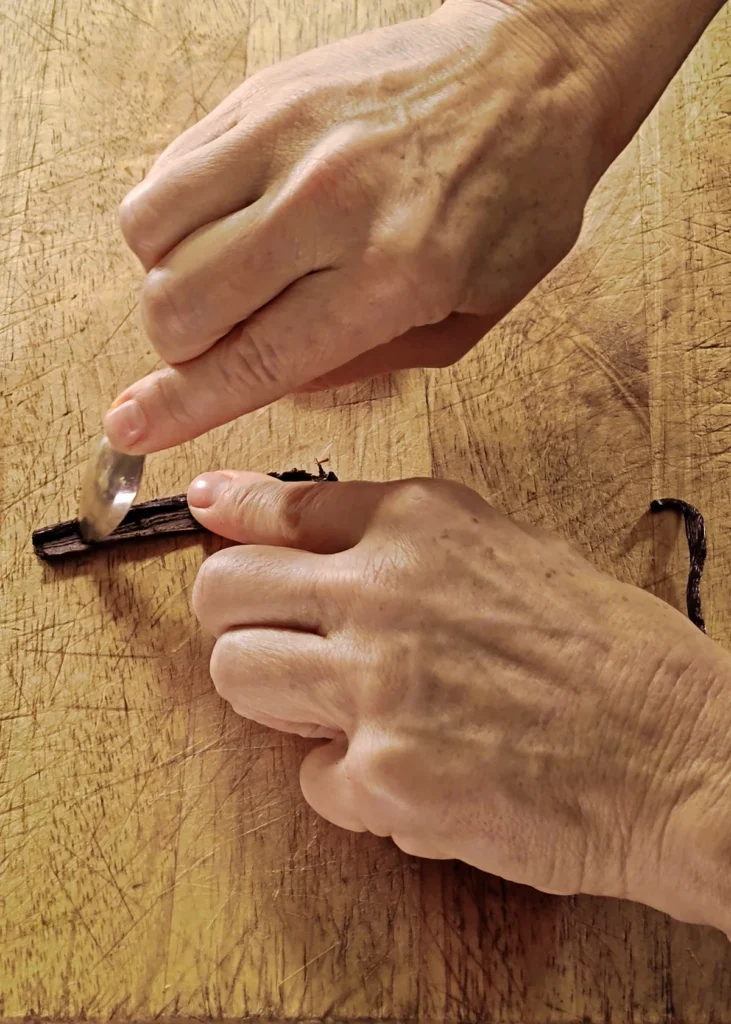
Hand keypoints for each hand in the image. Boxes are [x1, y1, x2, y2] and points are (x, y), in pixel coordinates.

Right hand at [105, 0, 607, 452]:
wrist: (531, 73)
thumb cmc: (512, 201)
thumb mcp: (468, 318)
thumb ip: (363, 363)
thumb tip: (268, 380)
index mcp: (392, 276)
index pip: (254, 359)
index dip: (182, 407)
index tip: (132, 428)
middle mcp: (327, 204)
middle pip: (181, 302)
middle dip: (175, 348)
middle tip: (208, 345)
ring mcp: (286, 138)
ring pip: (151, 232)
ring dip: (163, 279)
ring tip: (213, 281)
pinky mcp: (262, 94)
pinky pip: (166, 169)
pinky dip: (168, 216)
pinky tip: (215, 226)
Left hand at [186, 470, 730, 935]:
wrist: (687, 754)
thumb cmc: (617, 659)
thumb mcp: (512, 555)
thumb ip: (409, 546)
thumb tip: (323, 537)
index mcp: (422, 525)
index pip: (281, 505)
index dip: (233, 515)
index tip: (210, 513)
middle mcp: (384, 590)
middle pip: (225, 590)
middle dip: (236, 619)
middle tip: (273, 640)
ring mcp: (376, 684)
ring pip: (238, 675)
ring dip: (275, 698)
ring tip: (335, 712)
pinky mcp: (384, 777)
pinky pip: (311, 779)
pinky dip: (348, 784)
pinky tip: (407, 775)